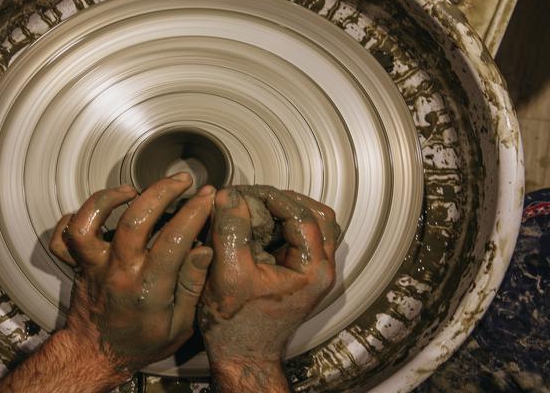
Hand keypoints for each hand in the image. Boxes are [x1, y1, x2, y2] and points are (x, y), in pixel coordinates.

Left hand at [0, 173, 215, 392]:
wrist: (96, 356)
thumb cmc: (141, 343)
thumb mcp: (180, 326)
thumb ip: (192, 286)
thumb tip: (204, 250)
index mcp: (148, 289)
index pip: (174, 239)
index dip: (195, 211)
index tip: (208, 196)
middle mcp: (118, 272)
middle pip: (134, 220)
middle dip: (162, 191)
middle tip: (183, 180)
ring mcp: (93, 266)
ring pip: (88, 222)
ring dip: (110, 197)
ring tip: (134, 189)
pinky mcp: (78, 264)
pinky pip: (63, 236)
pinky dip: (74, 216)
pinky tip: (101, 210)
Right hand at [199, 186, 335, 392]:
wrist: (242, 356)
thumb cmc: (236, 325)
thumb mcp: (228, 273)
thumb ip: (231, 230)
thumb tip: (230, 194)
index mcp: (313, 270)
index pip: (304, 215)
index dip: (274, 197)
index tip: (246, 191)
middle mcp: (321, 270)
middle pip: (318, 216)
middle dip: (284, 201)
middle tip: (252, 196)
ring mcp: (313, 272)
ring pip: (313, 225)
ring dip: (286, 211)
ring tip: (256, 207)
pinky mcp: (300, 275)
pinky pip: (301, 238)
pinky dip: (283, 225)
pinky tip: (258, 225)